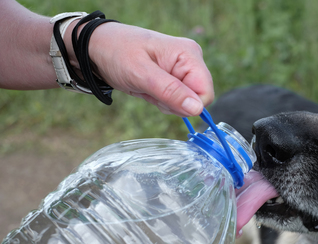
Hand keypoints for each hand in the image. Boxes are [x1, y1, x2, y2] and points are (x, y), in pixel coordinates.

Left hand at [68, 22, 213, 116]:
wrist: (98, 48)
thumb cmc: (117, 52)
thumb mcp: (141, 74)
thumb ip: (170, 92)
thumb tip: (197, 109)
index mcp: (189, 54)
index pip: (206, 92)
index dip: (187, 104)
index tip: (163, 98)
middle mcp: (191, 61)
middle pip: (197, 98)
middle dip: (174, 103)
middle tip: (151, 90)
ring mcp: (183, 70)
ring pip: (187, 102)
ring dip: (166, 102)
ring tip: (147, 88)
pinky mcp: (175, 79)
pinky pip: (177, 100)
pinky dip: (162, 101)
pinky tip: (149, 89)